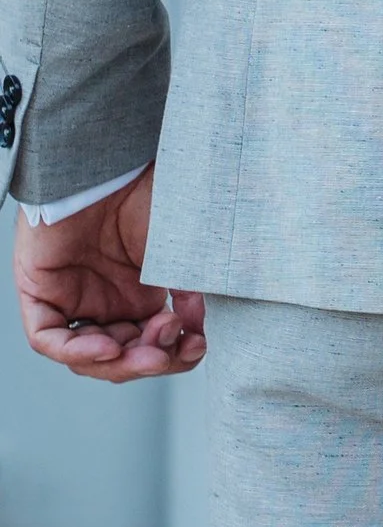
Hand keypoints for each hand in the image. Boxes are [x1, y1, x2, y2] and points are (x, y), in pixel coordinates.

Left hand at [13, 172, 200, 381]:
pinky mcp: (39, 292)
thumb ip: (189, 295)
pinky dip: (78, 350)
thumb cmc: (146, 197)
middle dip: (148, 360)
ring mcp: (70, 299)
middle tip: (171, 350)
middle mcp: (102, 302)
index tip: (197, 346)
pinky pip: (49, 338)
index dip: (172, 355)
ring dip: (119, 362)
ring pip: (85, 356)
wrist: (110, 165)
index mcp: (135, 295)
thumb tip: (199, 332)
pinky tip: (109, 347)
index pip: (149, 345)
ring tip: (148, 350)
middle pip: (120, 356)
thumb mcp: (178, 255)